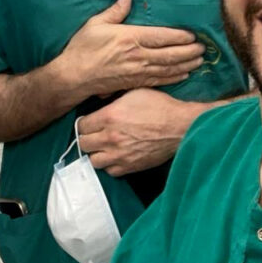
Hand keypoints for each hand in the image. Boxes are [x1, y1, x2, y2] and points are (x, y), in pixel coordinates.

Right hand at [60, 0, 203, 96]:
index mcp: (131, 38)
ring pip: (169, 69)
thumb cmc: (83, 48)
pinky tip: (184, 75)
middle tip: (203, 48)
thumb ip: (116, 10)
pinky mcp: (135, 83)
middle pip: (171, 54)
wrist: (74, 77)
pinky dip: (174, 78)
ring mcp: (138, 72)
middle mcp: (138, 56)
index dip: (181, 36)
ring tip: (199, 61)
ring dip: (186, 65)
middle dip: (189, 51)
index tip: (194, 35)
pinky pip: (160, 81)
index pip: (163, 37)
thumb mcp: (96, 23)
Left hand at [78, 89, 203, 174]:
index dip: (85, 123)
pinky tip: (116, 156)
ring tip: (104, 146)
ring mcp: (120, 155)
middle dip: (87, 138)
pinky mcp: (130, 167)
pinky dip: (110, 164)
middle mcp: (110, 138)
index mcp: (109, 116)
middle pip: (83, 144)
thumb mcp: (134, 91)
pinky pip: (110, 171)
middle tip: (95, 134)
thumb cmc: (159, 106)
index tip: (90, 122)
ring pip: (93, 160)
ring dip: (96, 153)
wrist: (180, 126)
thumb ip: (113, 96)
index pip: (81, 125)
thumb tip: (99, 97)